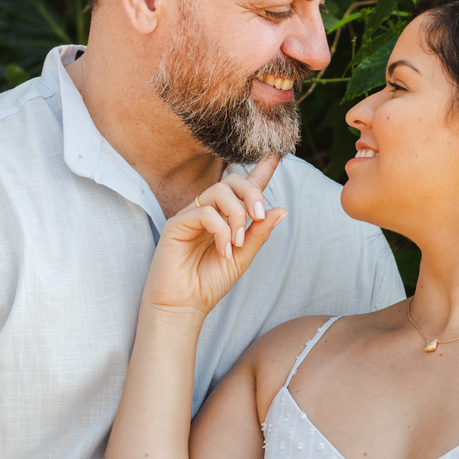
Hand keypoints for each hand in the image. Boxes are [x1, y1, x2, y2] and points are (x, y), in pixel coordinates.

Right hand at [142, 155, 287, 316]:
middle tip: (259, 217)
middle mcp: (208, 210)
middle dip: (252, 194)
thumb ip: (259, 233)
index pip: (244, 187)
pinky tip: (224, 250)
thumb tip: (282, 210)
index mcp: (226, 217)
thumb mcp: (243, 257)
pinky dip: (221, 229)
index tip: (276, 153)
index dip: (261, 170)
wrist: (184, 305)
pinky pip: (205, 212)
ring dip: (236, 215)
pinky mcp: (176, 223)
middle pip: (232, 180)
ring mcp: (191, 214)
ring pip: (219, 191)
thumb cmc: (210, 282)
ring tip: (237, 242)